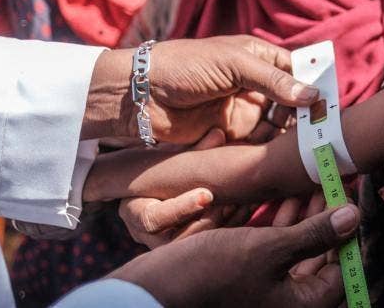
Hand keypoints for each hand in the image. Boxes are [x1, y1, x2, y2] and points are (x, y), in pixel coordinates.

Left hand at [83, 35, 318, 142]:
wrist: (138, 95)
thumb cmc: (184, 66)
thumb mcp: (232, 65)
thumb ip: (274, 80)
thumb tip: (312, 96)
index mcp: (257, 57)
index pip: (296, 70)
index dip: (314, 86)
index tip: (330, 104)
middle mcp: (255, 84)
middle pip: (293, 101)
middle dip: (307, 116)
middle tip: (322, 133)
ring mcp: (244, 110)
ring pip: (280, 126)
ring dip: (291, 136)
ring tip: (307, 149)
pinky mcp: (231, 135)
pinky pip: (259, 144)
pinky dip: (271, 150)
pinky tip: (284, 159)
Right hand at [108, 204, 359, 307]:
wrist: (151, 293)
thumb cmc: (211, 274)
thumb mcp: (268, 249)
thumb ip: (314, 234)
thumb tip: (353, 217)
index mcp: (300, 305)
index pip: (341, 272)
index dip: (346, 234)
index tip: (347, 198)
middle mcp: (284, 303)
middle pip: (318, 260)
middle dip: (323, 220)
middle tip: (328, 183)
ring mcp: (263, 294)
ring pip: (293, 253)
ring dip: (300, 219)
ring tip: (306, 183)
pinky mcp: (243, 282)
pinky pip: (269, 254)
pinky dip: (276, 228)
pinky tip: (277, 198)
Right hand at [117, 129, 253, 247]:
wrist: (157, 189)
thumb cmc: (159, 170)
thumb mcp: (169, 159)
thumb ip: (192, 151)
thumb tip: (218, 135)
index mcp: (135, 212)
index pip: (153, 219)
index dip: (181, 208)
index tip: (208, 194)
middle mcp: (149, 236)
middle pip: (177, 239)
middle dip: (208, 221)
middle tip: (230, 202)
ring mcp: (168, 246)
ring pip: (196, 246)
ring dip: (223, 225)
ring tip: (243, 204)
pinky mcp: (188, 248)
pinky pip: (210, 245)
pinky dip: (230, 227)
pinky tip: (247, 209)